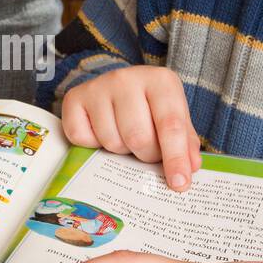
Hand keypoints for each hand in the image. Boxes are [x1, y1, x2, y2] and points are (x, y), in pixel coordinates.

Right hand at [61, 65, 201, 190]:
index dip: (175, 157)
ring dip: (120, 150)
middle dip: (145, 155)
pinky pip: (82, 139)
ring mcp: (98, 86)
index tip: (179, 184)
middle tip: (147, 150)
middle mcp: (127, 78)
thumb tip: (190, 167)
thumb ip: (185, 142)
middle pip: (138, 137)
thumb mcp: (173, 117)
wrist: (118, 87)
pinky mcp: (73, 98)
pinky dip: (92, 145)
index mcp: (160, 81)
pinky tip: (101, 132)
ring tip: (124, 136)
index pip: (170, 125)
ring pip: (111, 141)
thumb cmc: (150, 107)